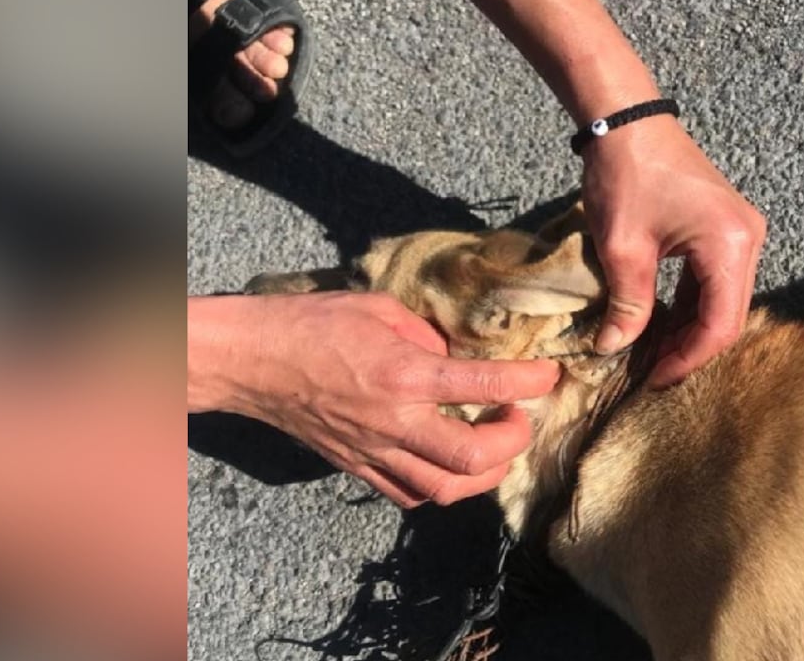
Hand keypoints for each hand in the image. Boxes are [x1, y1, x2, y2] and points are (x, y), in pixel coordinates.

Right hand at [188, 293, 559, 506]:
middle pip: (472, 459)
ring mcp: (375, 451)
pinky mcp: (358, 467)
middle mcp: (395, 421)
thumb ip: (429, 336)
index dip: (528, 382)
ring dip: (483, 474)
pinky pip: (411, 494)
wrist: (255, 360)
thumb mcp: (381, 310)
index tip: (549, 375)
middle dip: (511, 443)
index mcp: (404, 374)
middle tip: (519, 419)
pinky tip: (449, 463)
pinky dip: (442, 485)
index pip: (484, 385)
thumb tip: (460, 357)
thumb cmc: (314, 324)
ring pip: (445, 490)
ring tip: (494, 447)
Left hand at [580, 115, 766, 387]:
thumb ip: (627, 304)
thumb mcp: (622, 247)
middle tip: (652, 374)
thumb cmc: (626, 174)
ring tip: (652, 354)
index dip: (688, 358)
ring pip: (723, 301)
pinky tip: (662, 324)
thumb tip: (613, 349)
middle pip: (728, 316)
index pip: (720, 324)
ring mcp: (741, 233)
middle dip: (691, 349)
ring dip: (690, 329)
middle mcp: (748, 239)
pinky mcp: (726, 230)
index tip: (654, 381)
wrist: (627, 120)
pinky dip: (691, 305)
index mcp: (731, 244)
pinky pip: (715, 281)